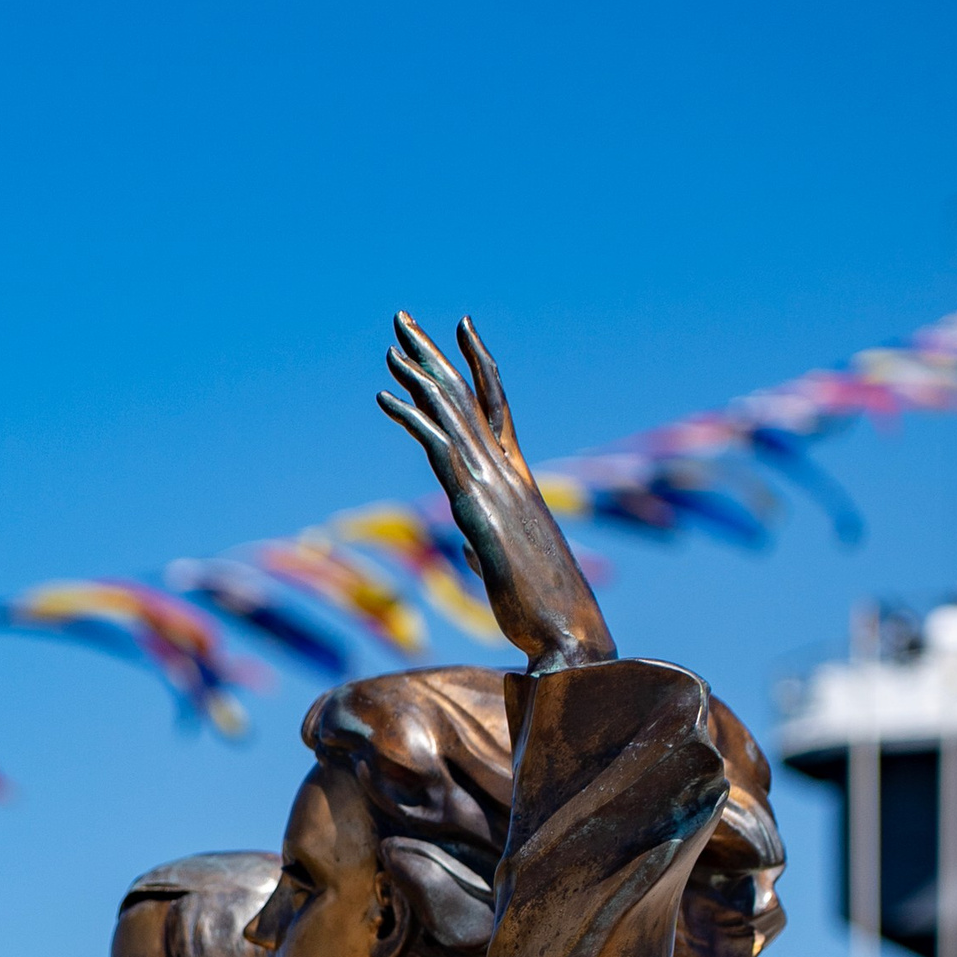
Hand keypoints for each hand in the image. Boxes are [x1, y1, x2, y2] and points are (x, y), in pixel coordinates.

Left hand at [376, 315, 611, 674]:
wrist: (570, 636)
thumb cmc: (544, 611)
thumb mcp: (507, 568)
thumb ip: (489, 544)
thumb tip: (475, 544)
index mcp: (518, 482)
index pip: (496, 408)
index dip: (475, 367)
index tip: (459, 329)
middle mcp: (509, 473)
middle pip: (467, 398)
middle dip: (434, 357)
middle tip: (403, 320)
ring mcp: (496, 487)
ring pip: (453, 415)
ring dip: (419, 377)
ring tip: (391, 344)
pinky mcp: (479, 509)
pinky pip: (441, 450)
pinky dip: (414, 419)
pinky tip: (386, 397)